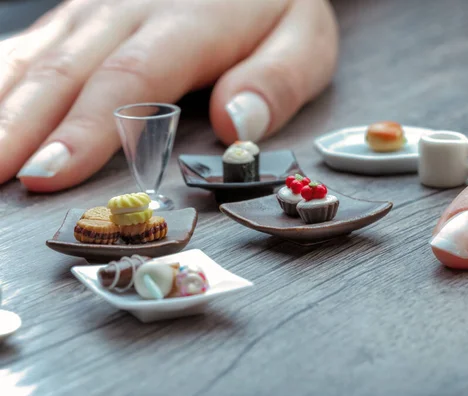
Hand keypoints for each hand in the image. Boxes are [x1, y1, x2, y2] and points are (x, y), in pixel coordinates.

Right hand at [3, 0, 337, 191]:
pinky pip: (33, 42)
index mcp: (193, 20)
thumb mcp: (304, 40)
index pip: (133, 78)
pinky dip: (2, 78)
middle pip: (70, 70)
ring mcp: (101, 8)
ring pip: (40, 55)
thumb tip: (235, 125)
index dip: (88, 129)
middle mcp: (134, 8)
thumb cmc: (276, 7)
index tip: (52, 173)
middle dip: (25, 127)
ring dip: (3, 106)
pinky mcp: (85, 13)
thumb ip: (276, 81)